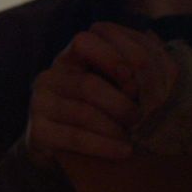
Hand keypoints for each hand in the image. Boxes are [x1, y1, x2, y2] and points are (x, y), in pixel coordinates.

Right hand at [26, 23, 179, 163]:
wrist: (65, 148)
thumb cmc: (98, 110)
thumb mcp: (113, 85)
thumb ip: (131, 70)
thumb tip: (153, 56)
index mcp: (70, 57)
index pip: (85, 41)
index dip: (112, 56)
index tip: (134, 79)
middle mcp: (50, 76)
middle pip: (88, 84)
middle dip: (121, 104)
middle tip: (141, 119)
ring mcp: (40, 103)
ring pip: (83, 112)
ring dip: (115, 127)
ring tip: (134, 138)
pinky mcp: (38, 131)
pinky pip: (74, 137)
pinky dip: (104, 146)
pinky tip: (123, 151)